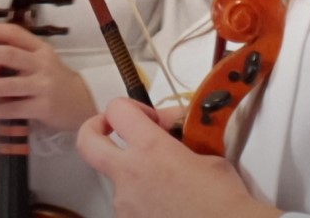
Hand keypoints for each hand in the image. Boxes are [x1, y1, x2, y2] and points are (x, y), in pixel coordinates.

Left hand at [0, 21, 97, 131]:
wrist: (81, 102)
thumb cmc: (54, 80)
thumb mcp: (42, 60)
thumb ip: (21, 54)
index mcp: (41, 48)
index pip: (15, 33)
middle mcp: (43, 63)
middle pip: (8, 54)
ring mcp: (43, 85)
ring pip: (7, 84)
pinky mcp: (43, 106)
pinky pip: (12, 108)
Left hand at [77, 98, 281, 217]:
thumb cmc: (222, 198)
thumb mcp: (207, 151)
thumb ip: (180, 133)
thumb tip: (171, 125)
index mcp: (151, 150)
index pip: (118, 110)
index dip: (130, 106)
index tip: (146, 115)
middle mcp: (129, 175)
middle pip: (88, 142)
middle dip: (95, 128)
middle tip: (111, 127)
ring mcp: (125, 204)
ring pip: (115, 175)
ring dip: (132, 169)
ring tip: (166, 175)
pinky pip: (128, 200)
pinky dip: (143, 194)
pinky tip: (168, 196)